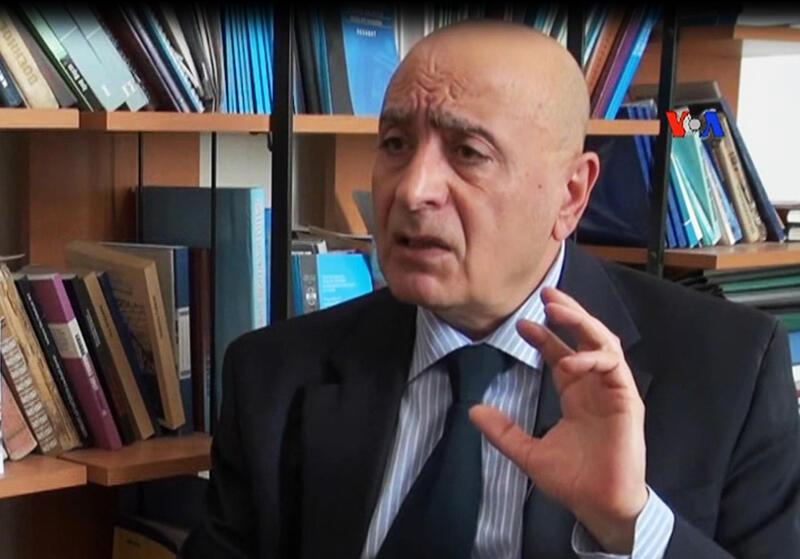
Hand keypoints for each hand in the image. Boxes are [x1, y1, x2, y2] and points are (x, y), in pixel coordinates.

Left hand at [470, 286, 647, 553]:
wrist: (598, 505)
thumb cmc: (572, 480)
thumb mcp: (528, 453)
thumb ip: (503, 431)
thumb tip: (472, 411)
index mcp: (575, 394)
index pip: (560, 354)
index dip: (543, 336)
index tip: (521, 323)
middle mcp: (595, 386)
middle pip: (585, 338)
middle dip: (568, 313)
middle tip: (546, 294)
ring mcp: (613, 391)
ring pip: (603, 343)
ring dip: (582, 323)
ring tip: (557, 309)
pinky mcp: (627, 400)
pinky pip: (614, 367)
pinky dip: (593, 358)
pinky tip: (571, 360)